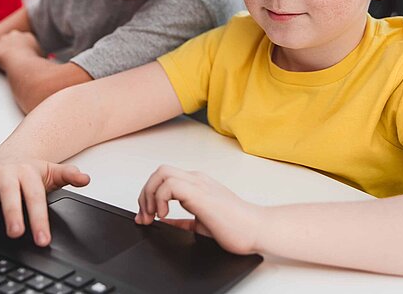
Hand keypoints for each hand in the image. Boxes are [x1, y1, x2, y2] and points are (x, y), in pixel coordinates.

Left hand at [0, 30, 42, 69]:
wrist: (22, 63)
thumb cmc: (33, 63)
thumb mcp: (43, 57)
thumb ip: (41, 55)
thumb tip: (47, 60)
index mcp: (28, 36)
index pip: (24, 40)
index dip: (22, 48)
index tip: (21, 55)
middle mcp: (16, 35)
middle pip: (11, 39)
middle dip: (11, 47)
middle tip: (11, 57)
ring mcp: (4, 39)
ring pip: (1, 44)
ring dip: (2, 51)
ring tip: (4, 61)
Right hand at [0, 157, 89, 245]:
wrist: (14, 154)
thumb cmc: (31, 170)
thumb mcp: (52, 172)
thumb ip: (68, 175)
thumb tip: (85, 178)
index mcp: (27, 173)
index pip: (35, 197)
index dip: (39, 219)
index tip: (42, 239)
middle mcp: (7, 174)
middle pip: (9, 192)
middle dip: (12, 212)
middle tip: (16, 232)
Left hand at [135, 165, 262, 254]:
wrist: (257, 230)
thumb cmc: (237, 228)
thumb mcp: (201, 224)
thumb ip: (183, 221)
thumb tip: (166, 223)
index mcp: (197, 186)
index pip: (164, 178)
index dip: (149, 195)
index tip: (145, 217)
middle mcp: (196, 180)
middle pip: (159, 171)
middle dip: (145, 193)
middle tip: (145, 216)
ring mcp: (198, 184)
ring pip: (161, 173)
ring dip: (150, 195)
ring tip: (154, 214)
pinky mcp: (200, 193)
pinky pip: (170, 185)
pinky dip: (161, 199)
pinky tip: (165, 215)